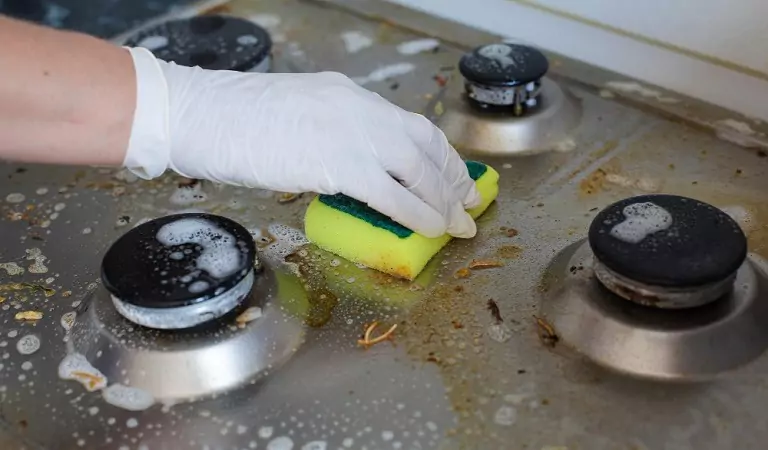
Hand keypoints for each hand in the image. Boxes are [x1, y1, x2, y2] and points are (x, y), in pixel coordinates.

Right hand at [123, 48, 481, 237]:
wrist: (202, 115)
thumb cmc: (235, 121)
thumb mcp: (297, 116)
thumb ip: (331, 135)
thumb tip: (353, 170)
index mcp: (349, 96)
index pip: (410, 124)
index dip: (439, 155)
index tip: (453, 177)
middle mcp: (359, 108)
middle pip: (424, 143)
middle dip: (452, 177)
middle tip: (468, 204)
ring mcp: (350, 133)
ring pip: (416, 168)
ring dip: (442, 200)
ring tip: (457, 225)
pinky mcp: (337, 163)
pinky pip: (391, 194)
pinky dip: (416, 213)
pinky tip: (430, 229)